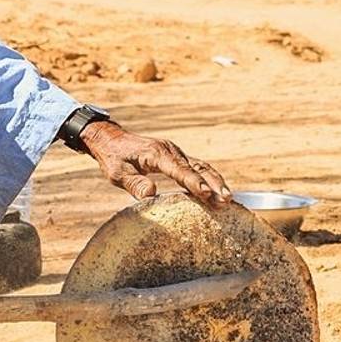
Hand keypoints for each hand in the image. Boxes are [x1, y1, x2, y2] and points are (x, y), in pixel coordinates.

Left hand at [78, 120, 232, 206]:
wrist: (112, 140)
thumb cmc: (114, 158)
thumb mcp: (117, 174)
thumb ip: (134, 184)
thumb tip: (151, 195)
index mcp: (156, 154)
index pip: (179, 169)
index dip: (193, 182)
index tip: (206, 194)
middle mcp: (170, 151)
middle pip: (197, 167)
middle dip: (213, 184)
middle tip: (225, 201)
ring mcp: (176, 153)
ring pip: (202, 166)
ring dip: (216, 182)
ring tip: (228, 199)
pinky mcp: (177, 158)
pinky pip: (198, 167)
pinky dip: (210, 179)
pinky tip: (219, 192)